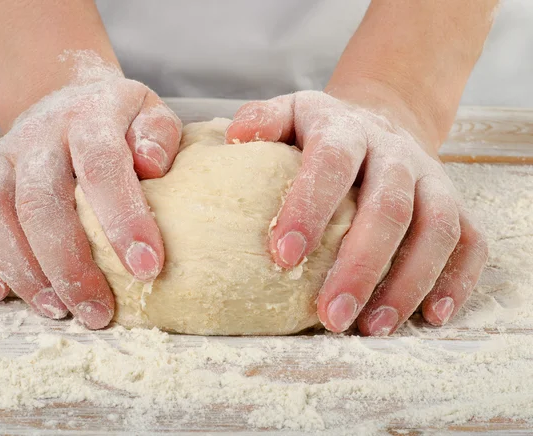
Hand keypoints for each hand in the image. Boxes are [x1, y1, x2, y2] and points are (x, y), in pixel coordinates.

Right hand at [0, 74, 181, 328]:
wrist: (67, 96)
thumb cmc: (119, 120)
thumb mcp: (152, 115)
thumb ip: (159, 137)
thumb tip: (152, 166)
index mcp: (89, 118)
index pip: (102, 166)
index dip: (123, 219)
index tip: (146, 268)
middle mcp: (37, 134)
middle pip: (40, 202)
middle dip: (69, 266)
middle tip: (97, 313)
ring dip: (21, 271)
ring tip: (56, 309)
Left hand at [226, 90, 487, 335]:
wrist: (381, 118)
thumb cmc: (324, 130)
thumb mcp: (292, 112)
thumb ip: (264, 121)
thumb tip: (235, 137)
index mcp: (347, 130)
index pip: (331, 164)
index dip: (310, 208)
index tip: (283, 257)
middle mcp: (396, 153)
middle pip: (389, 208)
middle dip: (360, 266)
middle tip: (330, 316)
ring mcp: (432, 178)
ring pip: (436, 229)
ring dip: (407, 283)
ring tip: (371, 327)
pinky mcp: (457, 203)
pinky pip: (471, 242)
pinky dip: (457, 280)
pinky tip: (430, 316)